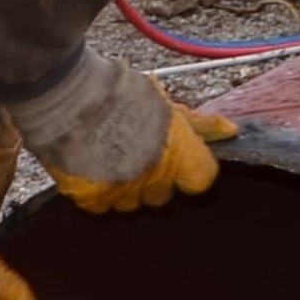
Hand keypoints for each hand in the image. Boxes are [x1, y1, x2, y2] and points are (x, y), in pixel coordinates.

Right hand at [6, 50, 239, 214]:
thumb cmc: (119, 92)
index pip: (201, 181)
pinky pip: (103, 207)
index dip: (191, 171)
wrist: (67, 94)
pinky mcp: (90, 199)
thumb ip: (199, 124)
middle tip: (139, 153)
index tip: (182, 162)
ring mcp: (122, 192)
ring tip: (113, 158)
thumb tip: (231, 131)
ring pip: (133, 204)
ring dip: (128, 189)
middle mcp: (155, 179)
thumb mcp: (165, 102)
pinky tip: (94, 169)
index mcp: (179, 155)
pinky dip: (100, 194)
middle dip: (156, 179)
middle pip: (164, 196)